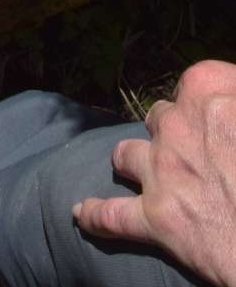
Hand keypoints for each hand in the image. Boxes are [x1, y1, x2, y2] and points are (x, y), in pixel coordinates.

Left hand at [73, 61, 235, 285]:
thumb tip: (231, 91)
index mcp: (208, 91)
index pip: (194, 82)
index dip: (206, 102)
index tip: (218, 115)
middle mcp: (177, 125)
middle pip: (160, 117)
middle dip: (172, 132)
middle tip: (195, 153)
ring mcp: (161, 171)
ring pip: (128, 154)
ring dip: (134, 161)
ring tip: (140, 169)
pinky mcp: (157, 218)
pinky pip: (112, 216)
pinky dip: (96, 216)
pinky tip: (81, 214)